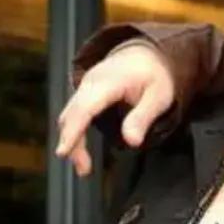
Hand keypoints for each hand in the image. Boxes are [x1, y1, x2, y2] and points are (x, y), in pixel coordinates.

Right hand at [56, 44, 175, 176]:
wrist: (146, 54)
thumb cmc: (154, 74)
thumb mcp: (159, 96)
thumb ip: (143, 117)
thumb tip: (132, 141)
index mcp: (109, 81)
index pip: (86, 107)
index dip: (74, 130)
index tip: (64, 150)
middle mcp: (91, 82)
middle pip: (72, 114)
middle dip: (72, 142)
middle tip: (84, 169)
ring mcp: (85, 87)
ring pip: (69, 115)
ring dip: (72, 140)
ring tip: (84, 167)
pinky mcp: (84, 93)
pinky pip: (73, 113)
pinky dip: (74, 131)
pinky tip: (80, 150)